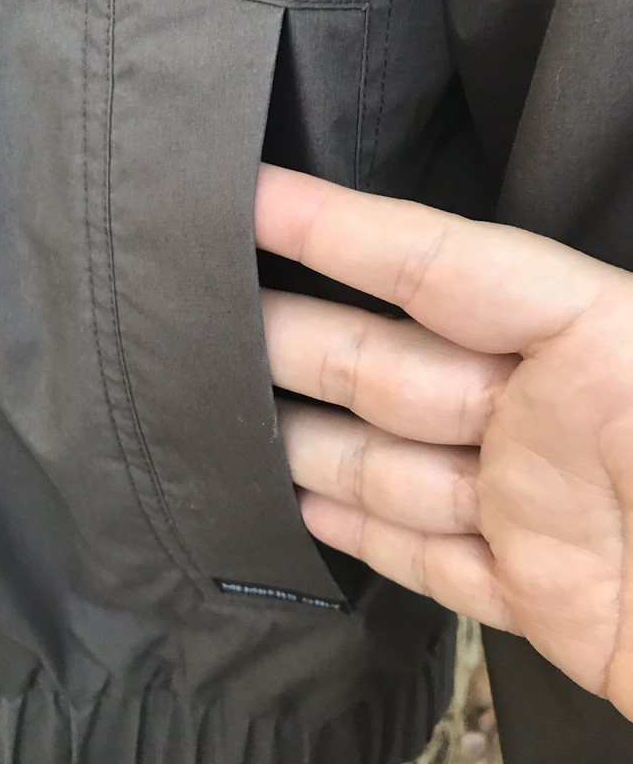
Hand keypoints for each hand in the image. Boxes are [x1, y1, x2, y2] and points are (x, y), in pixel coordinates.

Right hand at [255, 163, 632, 719]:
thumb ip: (603, 327)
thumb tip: (473, 267)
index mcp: (595, 346)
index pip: (441, 264)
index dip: (342, 226)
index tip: (254, 193)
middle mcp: (549, 417)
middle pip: (386, 362)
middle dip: (287, 328)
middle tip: (195, 302)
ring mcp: (532, 507)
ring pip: (385, 456)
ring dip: (300, 432)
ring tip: (215, 408)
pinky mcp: (531, 592)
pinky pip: (421, 550)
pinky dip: (356, 527)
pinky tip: (298, 498)